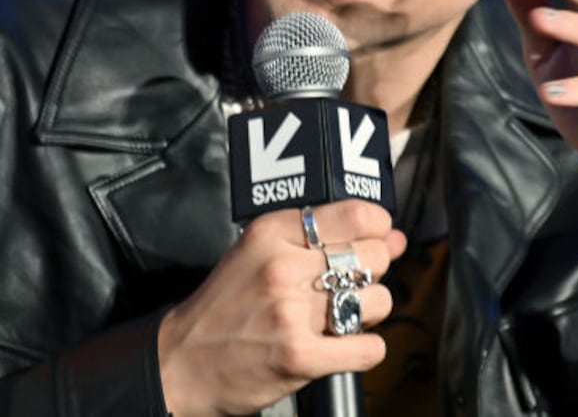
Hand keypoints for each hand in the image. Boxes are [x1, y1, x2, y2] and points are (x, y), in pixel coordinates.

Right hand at [157, 200, 406, 415]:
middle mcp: (282, 267)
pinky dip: (364, 349)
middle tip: (349, 285)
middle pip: (372, 257)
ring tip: (339, 317)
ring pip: (376, 301)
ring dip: (368, 312)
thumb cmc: (225, 307)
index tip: (375, 239)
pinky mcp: (299, 356)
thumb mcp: (259, 253)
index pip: (355, 214)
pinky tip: (341, 346)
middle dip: (373, 272)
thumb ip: (324, 239)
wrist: (181, 362)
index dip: (378, 228)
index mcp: (270, 232)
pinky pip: (369, 348)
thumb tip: (395, 237)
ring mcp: (291, 312)